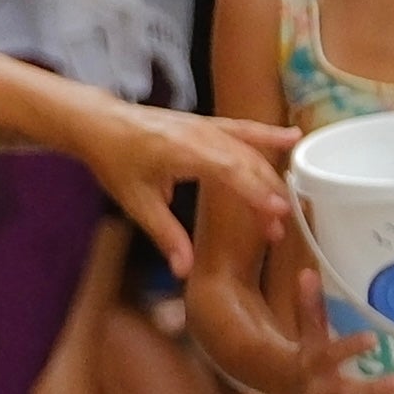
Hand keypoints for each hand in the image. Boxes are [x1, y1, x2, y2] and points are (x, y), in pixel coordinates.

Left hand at [86, 104, 292, 279]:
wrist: (100, 123)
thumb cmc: (115, 161)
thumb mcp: (136, 202)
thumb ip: (165, 234)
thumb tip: (183, 269)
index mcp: (184, 151)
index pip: (230, 171)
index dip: (256, 192)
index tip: (277, 213)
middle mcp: (201, 134)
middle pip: (245, 163)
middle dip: (266, 195)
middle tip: (278, 230)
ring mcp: (205, 126)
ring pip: (248, 149)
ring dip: (269, 175)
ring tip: (287, 205)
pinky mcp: (206, 124)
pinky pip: (242, 129)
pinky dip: (267, 134)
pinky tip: (293, 138)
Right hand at [291, 313, 393, 393]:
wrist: (284, 388)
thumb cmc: (306, 354)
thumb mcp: (308, 333)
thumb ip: (310, 306)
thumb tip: (308, 271)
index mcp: (312, 364)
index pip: (330, 355)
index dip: (350, 348)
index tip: (374, 338)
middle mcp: (318, 390)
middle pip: (345, 392)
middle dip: (372, 389)